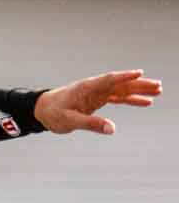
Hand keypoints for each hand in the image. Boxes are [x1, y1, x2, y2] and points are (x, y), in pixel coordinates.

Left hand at [35, 70, 161, 135]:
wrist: (43, 110)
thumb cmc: (53, 113)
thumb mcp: (70, 121)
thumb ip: (91, 124)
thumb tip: (112, 129)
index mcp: (87, 88)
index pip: (108, 79)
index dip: (124, 76)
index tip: (139, 73)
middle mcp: (95, 87)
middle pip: (121, 84)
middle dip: (139, 85)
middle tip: (158, 86)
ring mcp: (98, 93)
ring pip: (122, 90)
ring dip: (139, 91)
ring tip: (158, 91)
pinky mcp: (98, 99)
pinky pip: (118, 98)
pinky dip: (131, 100)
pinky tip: (145, 102)